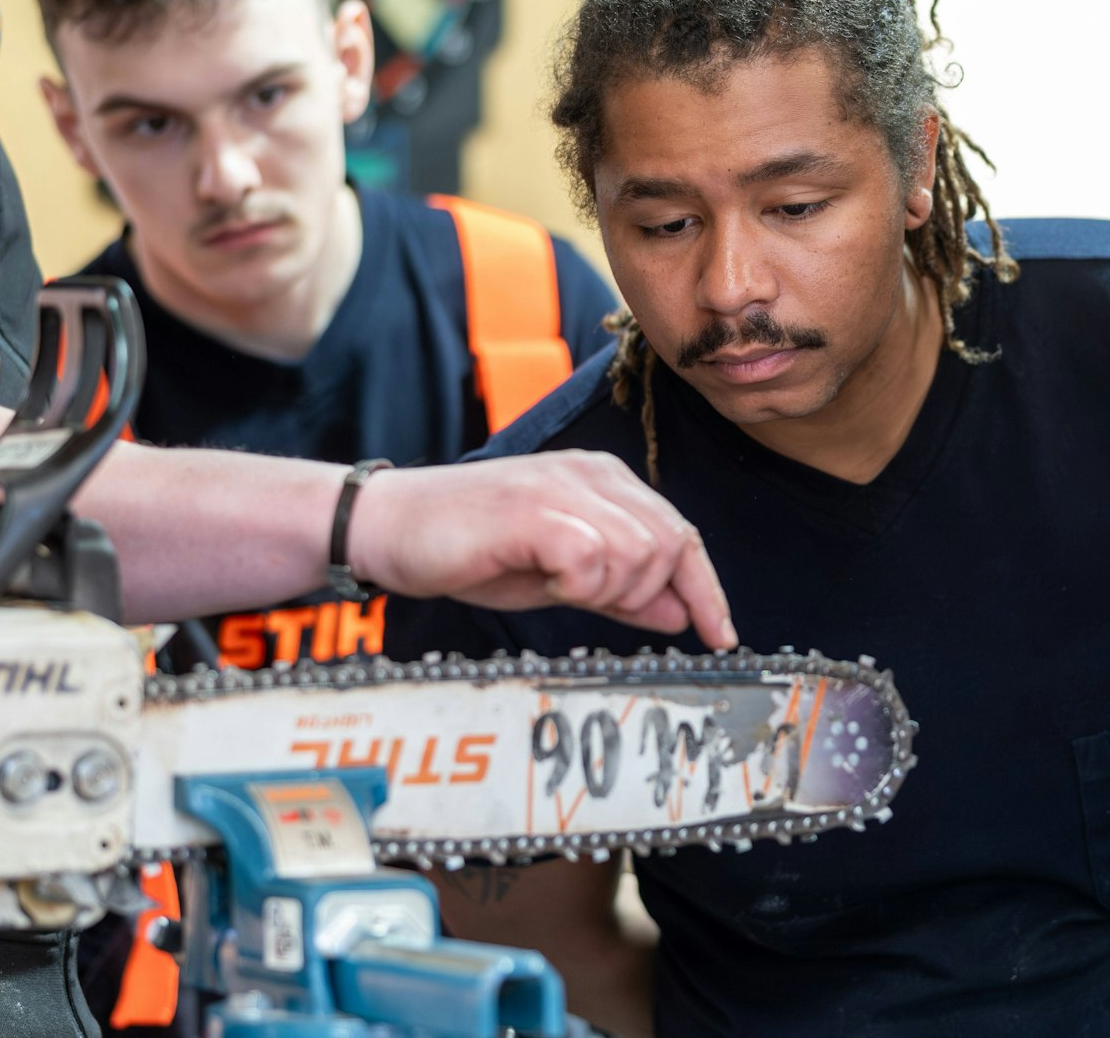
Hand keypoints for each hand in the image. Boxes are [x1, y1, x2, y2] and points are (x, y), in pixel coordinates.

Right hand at [346, 451, 734, 648]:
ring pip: (638, 553)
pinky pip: (590, 558)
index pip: (680, 532)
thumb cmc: (469, 550)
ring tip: (555, 585)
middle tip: (596, 605)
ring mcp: (562, 487)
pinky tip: (541, 579)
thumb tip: (679, 612)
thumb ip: (620, 589)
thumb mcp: (558, 576)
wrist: (388, 527)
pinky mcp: (533, 510)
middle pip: (671, 543)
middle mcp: (591, 474)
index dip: (706, 589)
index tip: (721, 635)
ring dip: (606, 590)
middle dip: (648, 593)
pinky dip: (574, 585)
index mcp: (602, 481)